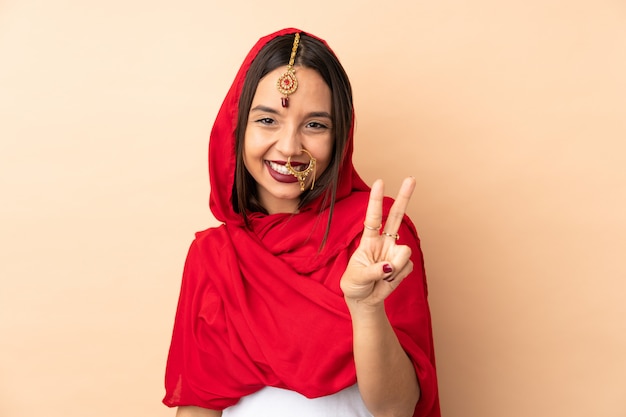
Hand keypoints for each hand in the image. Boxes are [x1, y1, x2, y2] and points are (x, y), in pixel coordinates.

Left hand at [340, 177, 415, 305]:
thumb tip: (390, 266)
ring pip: (404, 252)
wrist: (364, 300)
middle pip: (396, 216)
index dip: (376, 200)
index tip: (380, 181)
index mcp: (368, 240)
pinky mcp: (404, 265)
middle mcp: (384, 242)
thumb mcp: (356, 278)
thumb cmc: (354, 284)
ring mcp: (395, 253)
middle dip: (405, 197)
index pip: (373, 217)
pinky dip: (397, 277)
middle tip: (411, 178)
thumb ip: (373, 271)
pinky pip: (406, 268)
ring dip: (394, 268)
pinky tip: (388, 280)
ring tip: (381, 277)